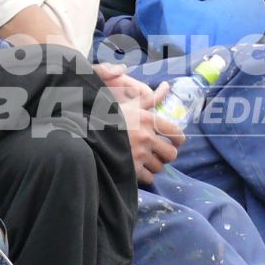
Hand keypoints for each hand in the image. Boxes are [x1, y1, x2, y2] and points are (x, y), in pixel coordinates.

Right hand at [95, 64, 182, 183]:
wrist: (86, 132)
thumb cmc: (108, 116)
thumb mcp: (130, 103)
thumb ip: (151, 98)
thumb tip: (166, 86)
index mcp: (148, 119)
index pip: (176, 133)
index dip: (178, 140)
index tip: (175, 142)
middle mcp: (146, 137)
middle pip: (171, 154)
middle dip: (166, 155)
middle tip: (158, 154)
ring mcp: (139, 154)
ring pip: (159, 167)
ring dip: (154, 166)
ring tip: (144, 160)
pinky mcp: (131, 168)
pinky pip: (149, 178)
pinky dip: (145, 176)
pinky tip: (138, 169)